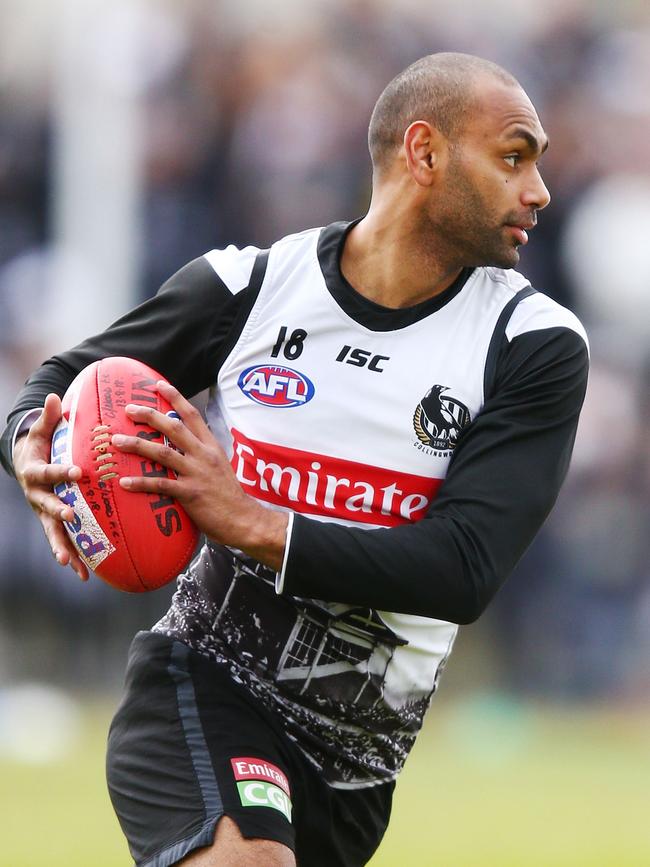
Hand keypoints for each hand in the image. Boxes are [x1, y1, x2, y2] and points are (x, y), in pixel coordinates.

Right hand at [13, 393, 88, 580]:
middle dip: (60, 512)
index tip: (77, 472)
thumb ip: (50, 418)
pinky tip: (86, 575)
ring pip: (53, 532)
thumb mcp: (41, 432)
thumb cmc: (39, 446)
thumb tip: (54, 397)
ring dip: (63, 548)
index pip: (49, 472)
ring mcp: (44, 513)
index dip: (60, 472)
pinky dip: (74, 557)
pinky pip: (64, 542)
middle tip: (72, 517)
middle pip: (47, 506)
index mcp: (36, 472)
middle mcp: (37, 496)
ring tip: (72, 565)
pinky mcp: (52, 524)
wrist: (24, 466)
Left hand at [111, 381, 287, 570]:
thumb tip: (181, 448)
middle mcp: (204, 455)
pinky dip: (141, 483)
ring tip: (117, 441)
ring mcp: (197, 473)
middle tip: (129, 409)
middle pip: (174, 428)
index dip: (175, 398)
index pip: (192, 415)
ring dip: (137, 445)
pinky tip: (125, 482)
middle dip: (149, 416)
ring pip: (163, 452)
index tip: (158, 385)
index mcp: (211, 446)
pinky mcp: (190, 493)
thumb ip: (201, 455)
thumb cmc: (229, 496)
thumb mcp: (219, 467)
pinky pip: (161, 484)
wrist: (244, 519)